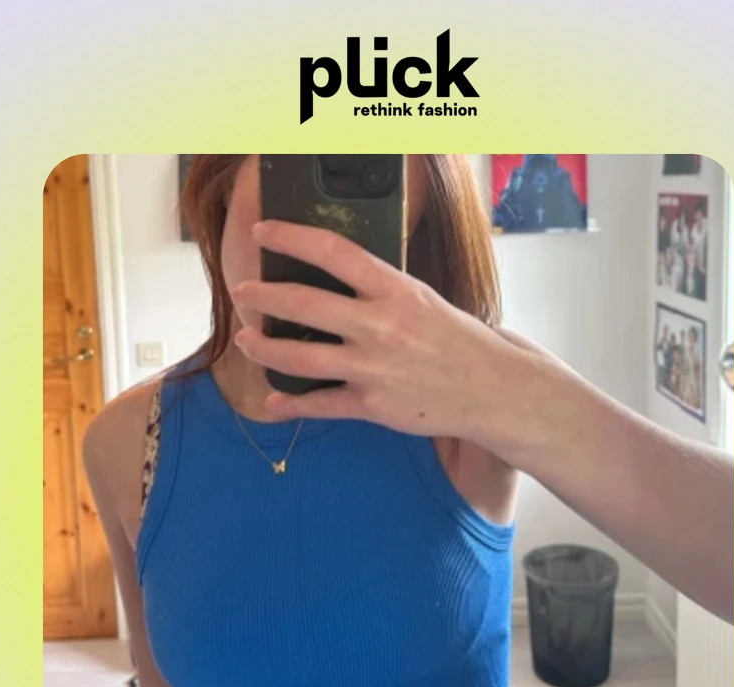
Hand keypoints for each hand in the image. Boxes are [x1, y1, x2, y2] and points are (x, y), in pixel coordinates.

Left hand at [229, 219, 530, 441]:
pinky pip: (320, 405)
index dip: (291, 238)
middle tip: (242, 293)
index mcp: (395, 290)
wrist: (491, 389)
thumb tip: (332, 279)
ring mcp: (374, 369)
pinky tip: (272, 404)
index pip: (333, 252)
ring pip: (300, 358)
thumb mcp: (422, 299)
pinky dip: (291, 406)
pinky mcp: (373, 406)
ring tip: (245, 341)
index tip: (263, 232)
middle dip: (262, 297)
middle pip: (304, 305)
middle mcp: (380, 326)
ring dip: (263, 350)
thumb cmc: (458, 341)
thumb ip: (379, 290)